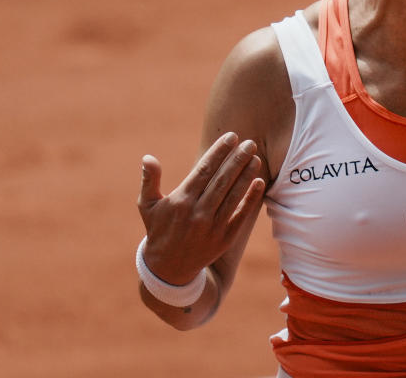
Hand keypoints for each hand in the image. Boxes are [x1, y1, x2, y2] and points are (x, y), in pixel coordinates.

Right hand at [136, 132, 265, 284]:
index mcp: (180, 201)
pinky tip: (259, 182)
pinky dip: (251, 199)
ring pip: (234, 195)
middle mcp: (198, 212)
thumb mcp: (147, 205)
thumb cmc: (158, 229)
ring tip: (256, 157)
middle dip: (237, 159)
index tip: (231, 137)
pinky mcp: (225, 238)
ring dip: (247, 174)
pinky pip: (241, 215)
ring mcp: (212, 226)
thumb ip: (149, 180)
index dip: (218, 152)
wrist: (168, 269)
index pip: (204, 170)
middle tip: (250, 142)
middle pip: (222, 180)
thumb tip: (148, 158)